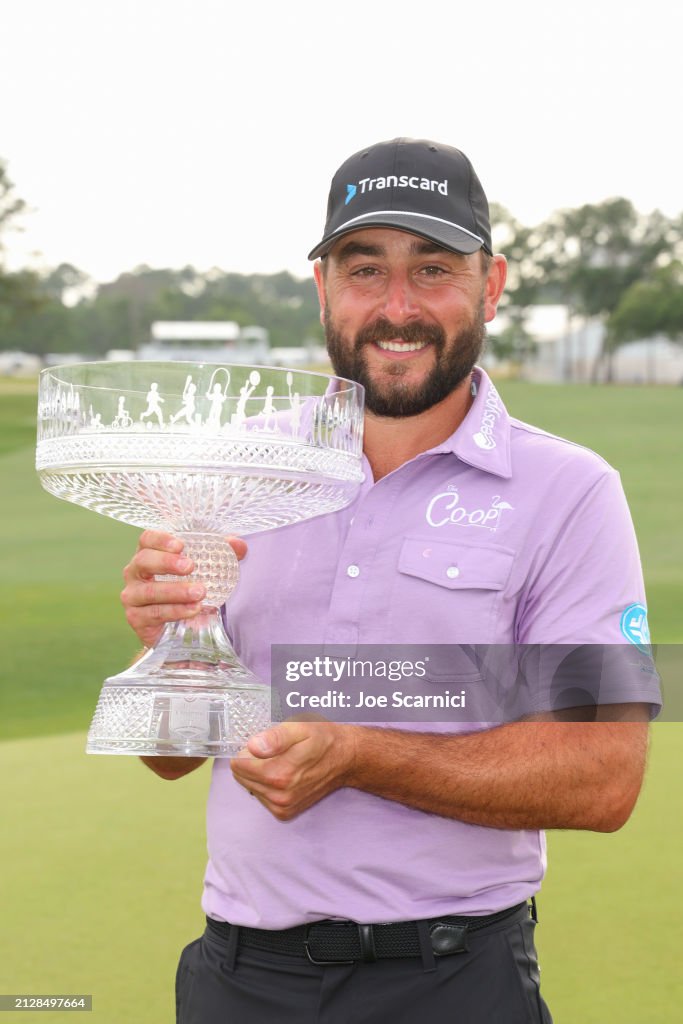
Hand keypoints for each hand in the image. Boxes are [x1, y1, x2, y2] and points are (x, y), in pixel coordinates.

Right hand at [121, 529, 246, 648]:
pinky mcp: (137, 618)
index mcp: (149, 554)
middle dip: (167, 562)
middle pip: (143, 561)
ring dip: (176, 591)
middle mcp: (135, 573)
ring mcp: (133, 596)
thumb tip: (239, 545)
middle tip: (190, 566)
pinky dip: (176, 610)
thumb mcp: (205, 569)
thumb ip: (222, 554)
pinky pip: (155, 613)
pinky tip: (194, 609)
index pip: (147, 539)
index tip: (181, 545)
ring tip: (200, 592)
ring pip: (150, 591)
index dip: (161, 540)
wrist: (176, 627)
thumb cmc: (186, 588)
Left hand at [230, 721, 358, 820]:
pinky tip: (283, 774)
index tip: (263, 744)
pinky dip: (266, 786)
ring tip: (282, 761)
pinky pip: (261, 797)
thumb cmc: (322, 740)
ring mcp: (282, 806)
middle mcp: (280, 795)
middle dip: (252, 762)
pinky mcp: (284, 812)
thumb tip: (253, 746)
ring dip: (259, 774)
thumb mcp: (300, 727)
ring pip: (250, 787)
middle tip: (274, 751)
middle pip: (242, 777)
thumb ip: (275, 737)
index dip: (248, 750)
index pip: (238, 764)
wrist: (345, 758)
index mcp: (280, 774)